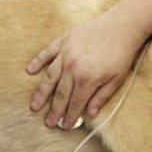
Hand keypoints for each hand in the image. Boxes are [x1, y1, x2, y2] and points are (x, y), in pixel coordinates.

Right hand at [26, 15, 142, 128]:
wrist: (122, 26)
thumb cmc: (122, 54)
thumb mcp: (116, 79)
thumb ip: (101, 97)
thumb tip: (89, 114)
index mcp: (87, 79)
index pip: (75, 103)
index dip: (70, 116)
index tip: (65, 126)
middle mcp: (73, 67)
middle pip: (61, 93)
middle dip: (54, 110)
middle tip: (48, 122)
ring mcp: (66, 53)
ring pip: (50, 77)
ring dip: (41, 92)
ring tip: (34, 105)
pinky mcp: (64, 40)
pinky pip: (47, 52)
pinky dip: (38, 61)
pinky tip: (30, 70)